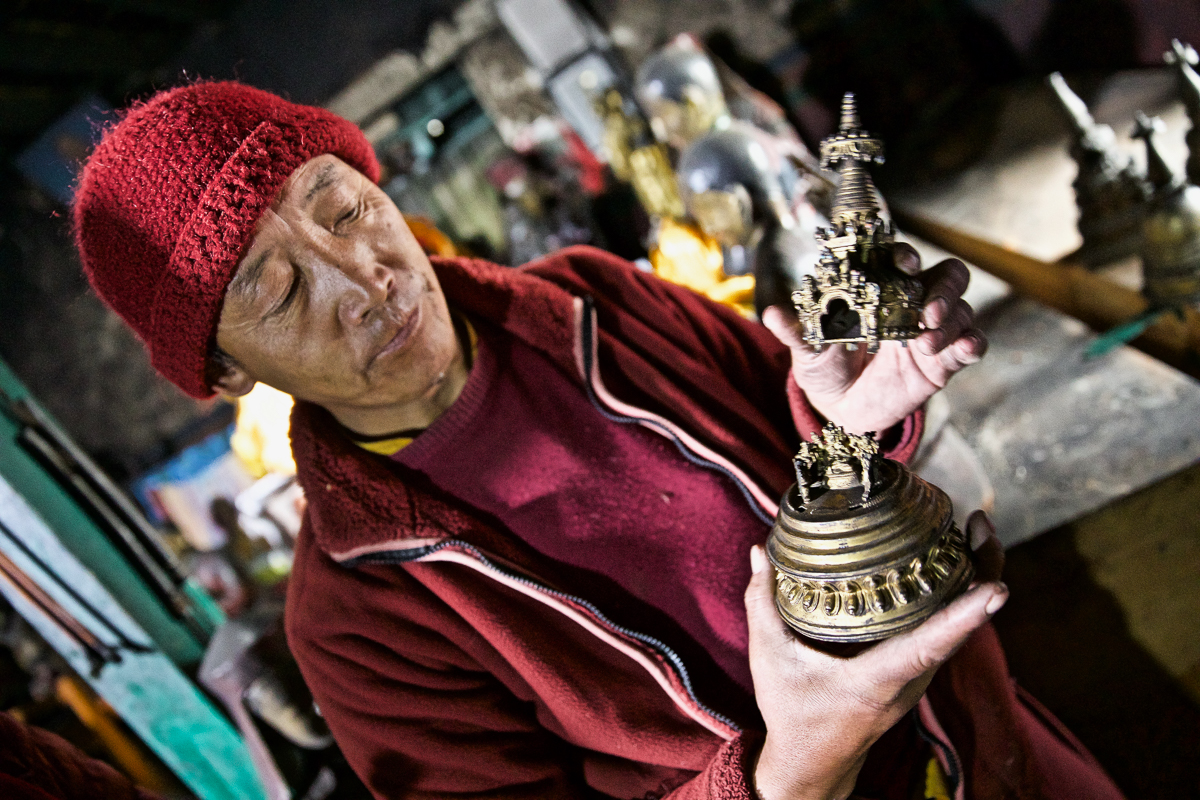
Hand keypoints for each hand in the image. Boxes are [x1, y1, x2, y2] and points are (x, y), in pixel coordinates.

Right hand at [746, 512, 1005, 799]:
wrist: (813, 763)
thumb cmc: (793, 713)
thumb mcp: (770, 658)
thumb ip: (763, 603)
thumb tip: (761, 552)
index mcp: (877, 680)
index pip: (931, 646)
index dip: (965, 617)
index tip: (997, 589)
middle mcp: (910, 679)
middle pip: (962, 625)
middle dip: (982, 572)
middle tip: (980, 522)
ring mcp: (918, 677)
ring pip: (961, 624)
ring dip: (975, 577)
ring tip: (973, 528)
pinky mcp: (915, 671)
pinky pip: (947, 626)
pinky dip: (957, 591)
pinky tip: (949, 557)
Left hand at [761, 244, 985, 435]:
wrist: (840, 407)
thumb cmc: (825, 365)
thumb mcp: (807, 350)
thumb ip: (796, 332)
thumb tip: (769, 314)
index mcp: (881, 290)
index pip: (903, 260)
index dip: (906, 255)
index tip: (902, 263)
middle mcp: (912, 303)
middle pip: (946, 277)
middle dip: (942, 288)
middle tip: (926, 311)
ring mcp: (931, 331)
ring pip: (960, 309)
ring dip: (951, 320)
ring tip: (926, 342)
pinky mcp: (943, 361)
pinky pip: (971, 345)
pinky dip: (973, 343)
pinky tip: (965, 348)